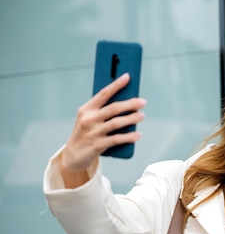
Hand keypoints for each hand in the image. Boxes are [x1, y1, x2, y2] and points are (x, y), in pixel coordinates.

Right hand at [60, 73, 145, 187]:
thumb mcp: (90, 119)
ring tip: (142, 116)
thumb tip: (129, 103)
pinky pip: (117, 139)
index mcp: (86, 109)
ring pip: (116, 123)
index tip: (127, 76)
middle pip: (113, 108)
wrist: (72, 156)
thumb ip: (104, 111)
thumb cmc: (85, 134)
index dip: (116, 85)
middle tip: (143, 101)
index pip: (103, 94)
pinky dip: (129, 137)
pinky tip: (138, 134)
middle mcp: (88, 119)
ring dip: (131, 119)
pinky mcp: (97, 145)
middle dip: (130, 104)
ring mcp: (92, 132)